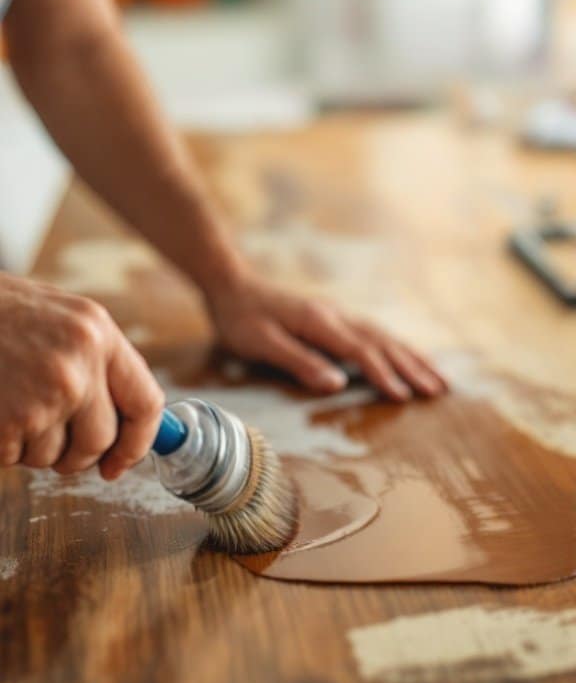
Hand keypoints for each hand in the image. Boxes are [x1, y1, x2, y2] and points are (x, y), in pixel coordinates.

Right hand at [0, 274, 162, 478]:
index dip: (137, 442)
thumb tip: (125, 425)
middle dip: (77, 454)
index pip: (146, 403)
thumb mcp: (58, 319)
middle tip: (47, 439)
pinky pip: (17, 459)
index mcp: (98, 333)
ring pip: (56, 456)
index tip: (120, 461)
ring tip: (7, 404)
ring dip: (31, 447)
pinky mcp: (11, 423)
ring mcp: (45, 396)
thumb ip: (96, 364)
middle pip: (101, 441)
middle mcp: (79, 365)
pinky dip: (2, 447)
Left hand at [206, 273, 446, 398]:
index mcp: (320, 323)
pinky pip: (375, 335)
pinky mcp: (335, 320)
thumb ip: (299, 362)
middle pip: (383, 343)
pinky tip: (409, 359)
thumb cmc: (241, 319)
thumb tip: (337, 385)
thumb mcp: (262, 344)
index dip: (384, 375)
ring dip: (413, 358)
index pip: (361, 352)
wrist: (232, 285)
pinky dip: (398, 349)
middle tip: (439, 390)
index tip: (405, 397)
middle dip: (413, 368)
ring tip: (438, 378)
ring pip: (385, 337)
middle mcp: (336, 316)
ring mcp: (338, 316)